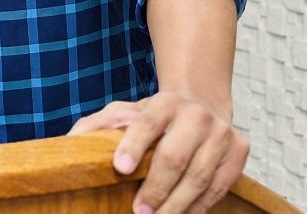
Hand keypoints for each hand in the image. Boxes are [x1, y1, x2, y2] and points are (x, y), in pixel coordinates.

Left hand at [69, 91, 249, 213]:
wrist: (201, 104)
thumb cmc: (155, 116)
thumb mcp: (125, 113)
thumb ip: (97, 126)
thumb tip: (67, 143)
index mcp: (164, 103)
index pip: (146, 124)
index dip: (133, 146)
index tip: (120, 168)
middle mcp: (195, 115)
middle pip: (174, 157)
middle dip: (155, 189)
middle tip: (139, 212)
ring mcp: (221, 133)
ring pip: (199, 177)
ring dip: (176, 205)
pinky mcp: (239, 152)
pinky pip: (218, 188)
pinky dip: (199, 207)